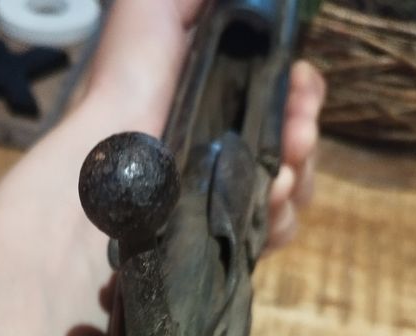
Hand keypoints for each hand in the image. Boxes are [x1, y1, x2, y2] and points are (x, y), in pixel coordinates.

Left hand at [82, 0, 325, 249]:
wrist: (111, 170)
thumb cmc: (126, 87)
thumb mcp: (152, 9)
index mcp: (213, 94)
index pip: (281, 92)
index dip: (301, 89)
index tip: (301, 85)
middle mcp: (221, 143)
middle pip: (294, 139)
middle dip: (303, 131)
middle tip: (297, 135)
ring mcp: (221, 191)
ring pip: (290, 185)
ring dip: (298, 175)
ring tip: (278, 177)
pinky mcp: (219, 233)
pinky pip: (274, 230)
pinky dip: (280, 218)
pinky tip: (268, 205)